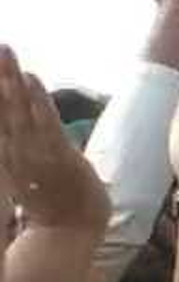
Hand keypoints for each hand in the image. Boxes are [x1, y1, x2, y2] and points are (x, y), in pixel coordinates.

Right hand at [0, 49, 107, 235]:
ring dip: (11, 78)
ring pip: (19, 109)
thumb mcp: (25, 170)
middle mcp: (15, 148)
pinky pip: (46, 124)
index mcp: (7, 150)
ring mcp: (36, 152)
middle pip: (1, 105)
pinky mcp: (59, 157)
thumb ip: (17, 144)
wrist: (69, 231)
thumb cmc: (53, 201)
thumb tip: (16, 119)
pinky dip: (38, 101)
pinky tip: (32, 78)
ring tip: (5, 50)